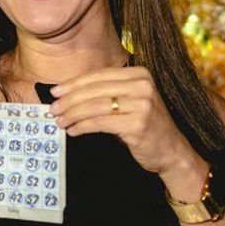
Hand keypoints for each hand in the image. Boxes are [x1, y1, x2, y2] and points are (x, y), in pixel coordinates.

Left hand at [46, 66, 194, 180]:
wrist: (172, 151)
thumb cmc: (146, 127)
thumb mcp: (130, 102)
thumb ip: (107, 94)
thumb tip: (69, 95)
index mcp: (139, 74)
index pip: (99, 75)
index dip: (74, 83)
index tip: (56, 92)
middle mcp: (142, 85)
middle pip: (95, 89)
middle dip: (70, 100)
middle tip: (52, 109)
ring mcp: (142, 104)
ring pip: (95, 106)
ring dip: (73, 114)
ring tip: (60, 121)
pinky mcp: (137, 124)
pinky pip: (100, 123)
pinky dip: (82, 126)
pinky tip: (73, 131)